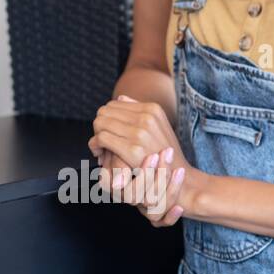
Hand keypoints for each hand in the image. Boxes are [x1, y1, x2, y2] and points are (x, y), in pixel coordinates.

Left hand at [89, 96, 192, 223]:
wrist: (178, 175)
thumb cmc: (163, 152)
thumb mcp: (157, 125)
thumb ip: (139, 110)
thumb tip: (120, 97)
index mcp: (151, 108)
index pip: (113, 104)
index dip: (105, 117)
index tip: (106, 131)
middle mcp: (146, 117)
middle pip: (104, 112)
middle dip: (99, 125)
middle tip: (100, 140)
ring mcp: (140, 132)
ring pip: (100, 123)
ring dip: (95, 135)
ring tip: (100, 148)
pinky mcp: (133, 148)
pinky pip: (102, 138)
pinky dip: (95, 145)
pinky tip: (99, 153)